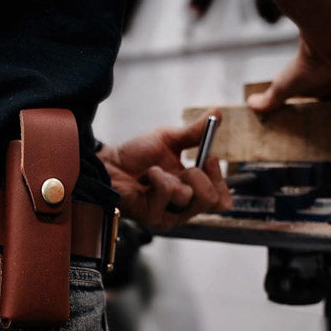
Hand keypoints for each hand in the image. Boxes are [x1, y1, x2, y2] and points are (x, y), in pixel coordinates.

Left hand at [97, 109, 232, 230]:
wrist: (108, 164)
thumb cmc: (135, 156)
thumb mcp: (169, 139)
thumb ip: (194, 132)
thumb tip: (219, 112)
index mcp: (192, 193)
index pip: (222, 201)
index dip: (220, 179)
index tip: (209, 158)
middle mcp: (183, 208)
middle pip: (213, 202)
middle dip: (200, 176)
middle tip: (183, 167)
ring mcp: (169, 216)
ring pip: (189, 196)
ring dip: (172, 176)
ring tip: (154, 171)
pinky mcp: (154, 218)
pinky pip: (168, 193)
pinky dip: (158, 178)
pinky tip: (147, 177)